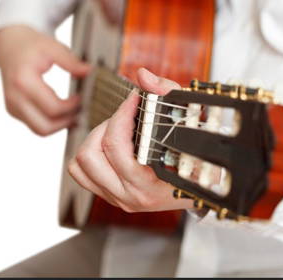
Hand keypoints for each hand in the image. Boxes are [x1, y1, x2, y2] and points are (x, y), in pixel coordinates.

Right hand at [0, 25, 89, 135]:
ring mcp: (13, 107)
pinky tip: (64, 113)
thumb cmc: (31, 46)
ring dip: (60, 126)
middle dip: (66, 122)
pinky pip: (36, 126)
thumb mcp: (53, 47)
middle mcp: (14, 98)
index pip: (53, 108)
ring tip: (74, 114)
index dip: (72, 107)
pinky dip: (52, 123)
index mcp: (23, 81)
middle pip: (45, 127)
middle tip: (80, 111)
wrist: (10, 45)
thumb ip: (72, 62)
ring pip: (40, 130)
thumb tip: (89, 72)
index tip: (81, 98)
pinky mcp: (15, 111)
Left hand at [68, 68, 192, 212]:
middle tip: (127, 117)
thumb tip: (143, 77)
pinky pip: (80, 173)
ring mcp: (119, 198)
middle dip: (108, 125)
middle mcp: (133, 195)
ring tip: (118, 132)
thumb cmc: (196, 159)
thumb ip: (168, 94)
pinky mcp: (109, 196)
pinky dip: (90, 154)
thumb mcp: (189, 123)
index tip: (135, 99)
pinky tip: (110, 147)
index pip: (117, 146)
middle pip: (92, 153)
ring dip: (95, 140)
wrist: (201, 188)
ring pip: (81, 164)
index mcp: (152, 183)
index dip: (123, 113)